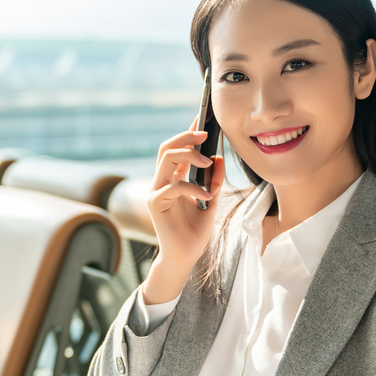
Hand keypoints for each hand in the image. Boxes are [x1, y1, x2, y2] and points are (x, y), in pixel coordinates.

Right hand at [141, 126, 224, 303]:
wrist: (185, 257)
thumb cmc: (194, 232)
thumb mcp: (211, 201)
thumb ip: (214, 181)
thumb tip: (220, 158)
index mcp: (173, 179)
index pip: (177, 149)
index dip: (188, 133)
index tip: (201, 118)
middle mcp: (162, 182)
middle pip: (167, 148)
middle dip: (186, 137)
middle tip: (205, 135)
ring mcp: (156, 192)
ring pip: (167, 159)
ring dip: (189, 155)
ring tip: (208, 163)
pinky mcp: (156, 204)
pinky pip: (175, 186)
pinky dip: (194, 188)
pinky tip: (207, 196)